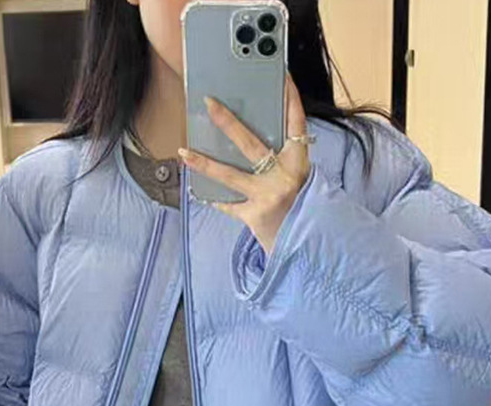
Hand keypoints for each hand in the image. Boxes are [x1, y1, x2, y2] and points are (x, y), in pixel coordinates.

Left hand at [178, 72, 312, 255]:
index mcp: (299, 162)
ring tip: (184, 153)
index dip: (290, 99)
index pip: (296, 123)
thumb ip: (282, 157)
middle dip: (229, 122)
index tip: (281, 76)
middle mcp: (283, 177)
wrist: (306, 243)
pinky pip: (229, 204)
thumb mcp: (299, 176)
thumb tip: (247, 135)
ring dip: (204, 164)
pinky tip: (199, 192)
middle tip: (210, 104)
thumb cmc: (300, 205)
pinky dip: (215, 199)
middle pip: (251, 144)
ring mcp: (267, 197)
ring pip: (230, 176)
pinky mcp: (254, 216)